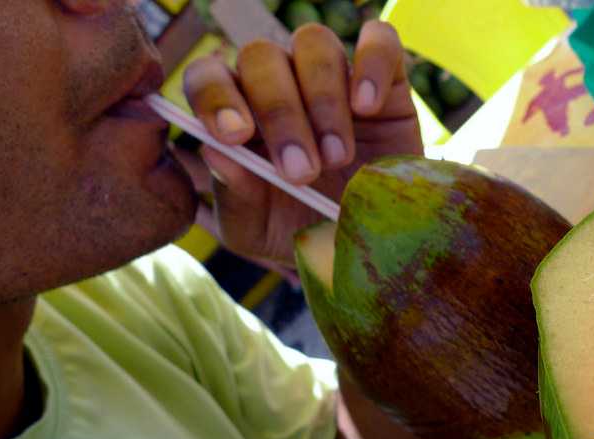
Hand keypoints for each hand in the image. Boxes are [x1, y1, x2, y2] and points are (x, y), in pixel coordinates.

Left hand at [183, 21, 421, 267]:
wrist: (367, 243)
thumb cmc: (302, 230)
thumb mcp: (257, 230)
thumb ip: (234, 196)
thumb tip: (216, 152)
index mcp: (237, 111)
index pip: (208, 77)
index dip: (216, 96)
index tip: (235, 138)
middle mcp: (279, 82)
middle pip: (261, 57)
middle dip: (279, 114)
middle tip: (302, 172)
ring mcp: (332, 75)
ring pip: (314, 44)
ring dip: (323, 101)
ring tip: (338, 158)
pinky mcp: (385, 77)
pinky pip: (378, 40)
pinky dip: (372, 65)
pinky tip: (368, 108)